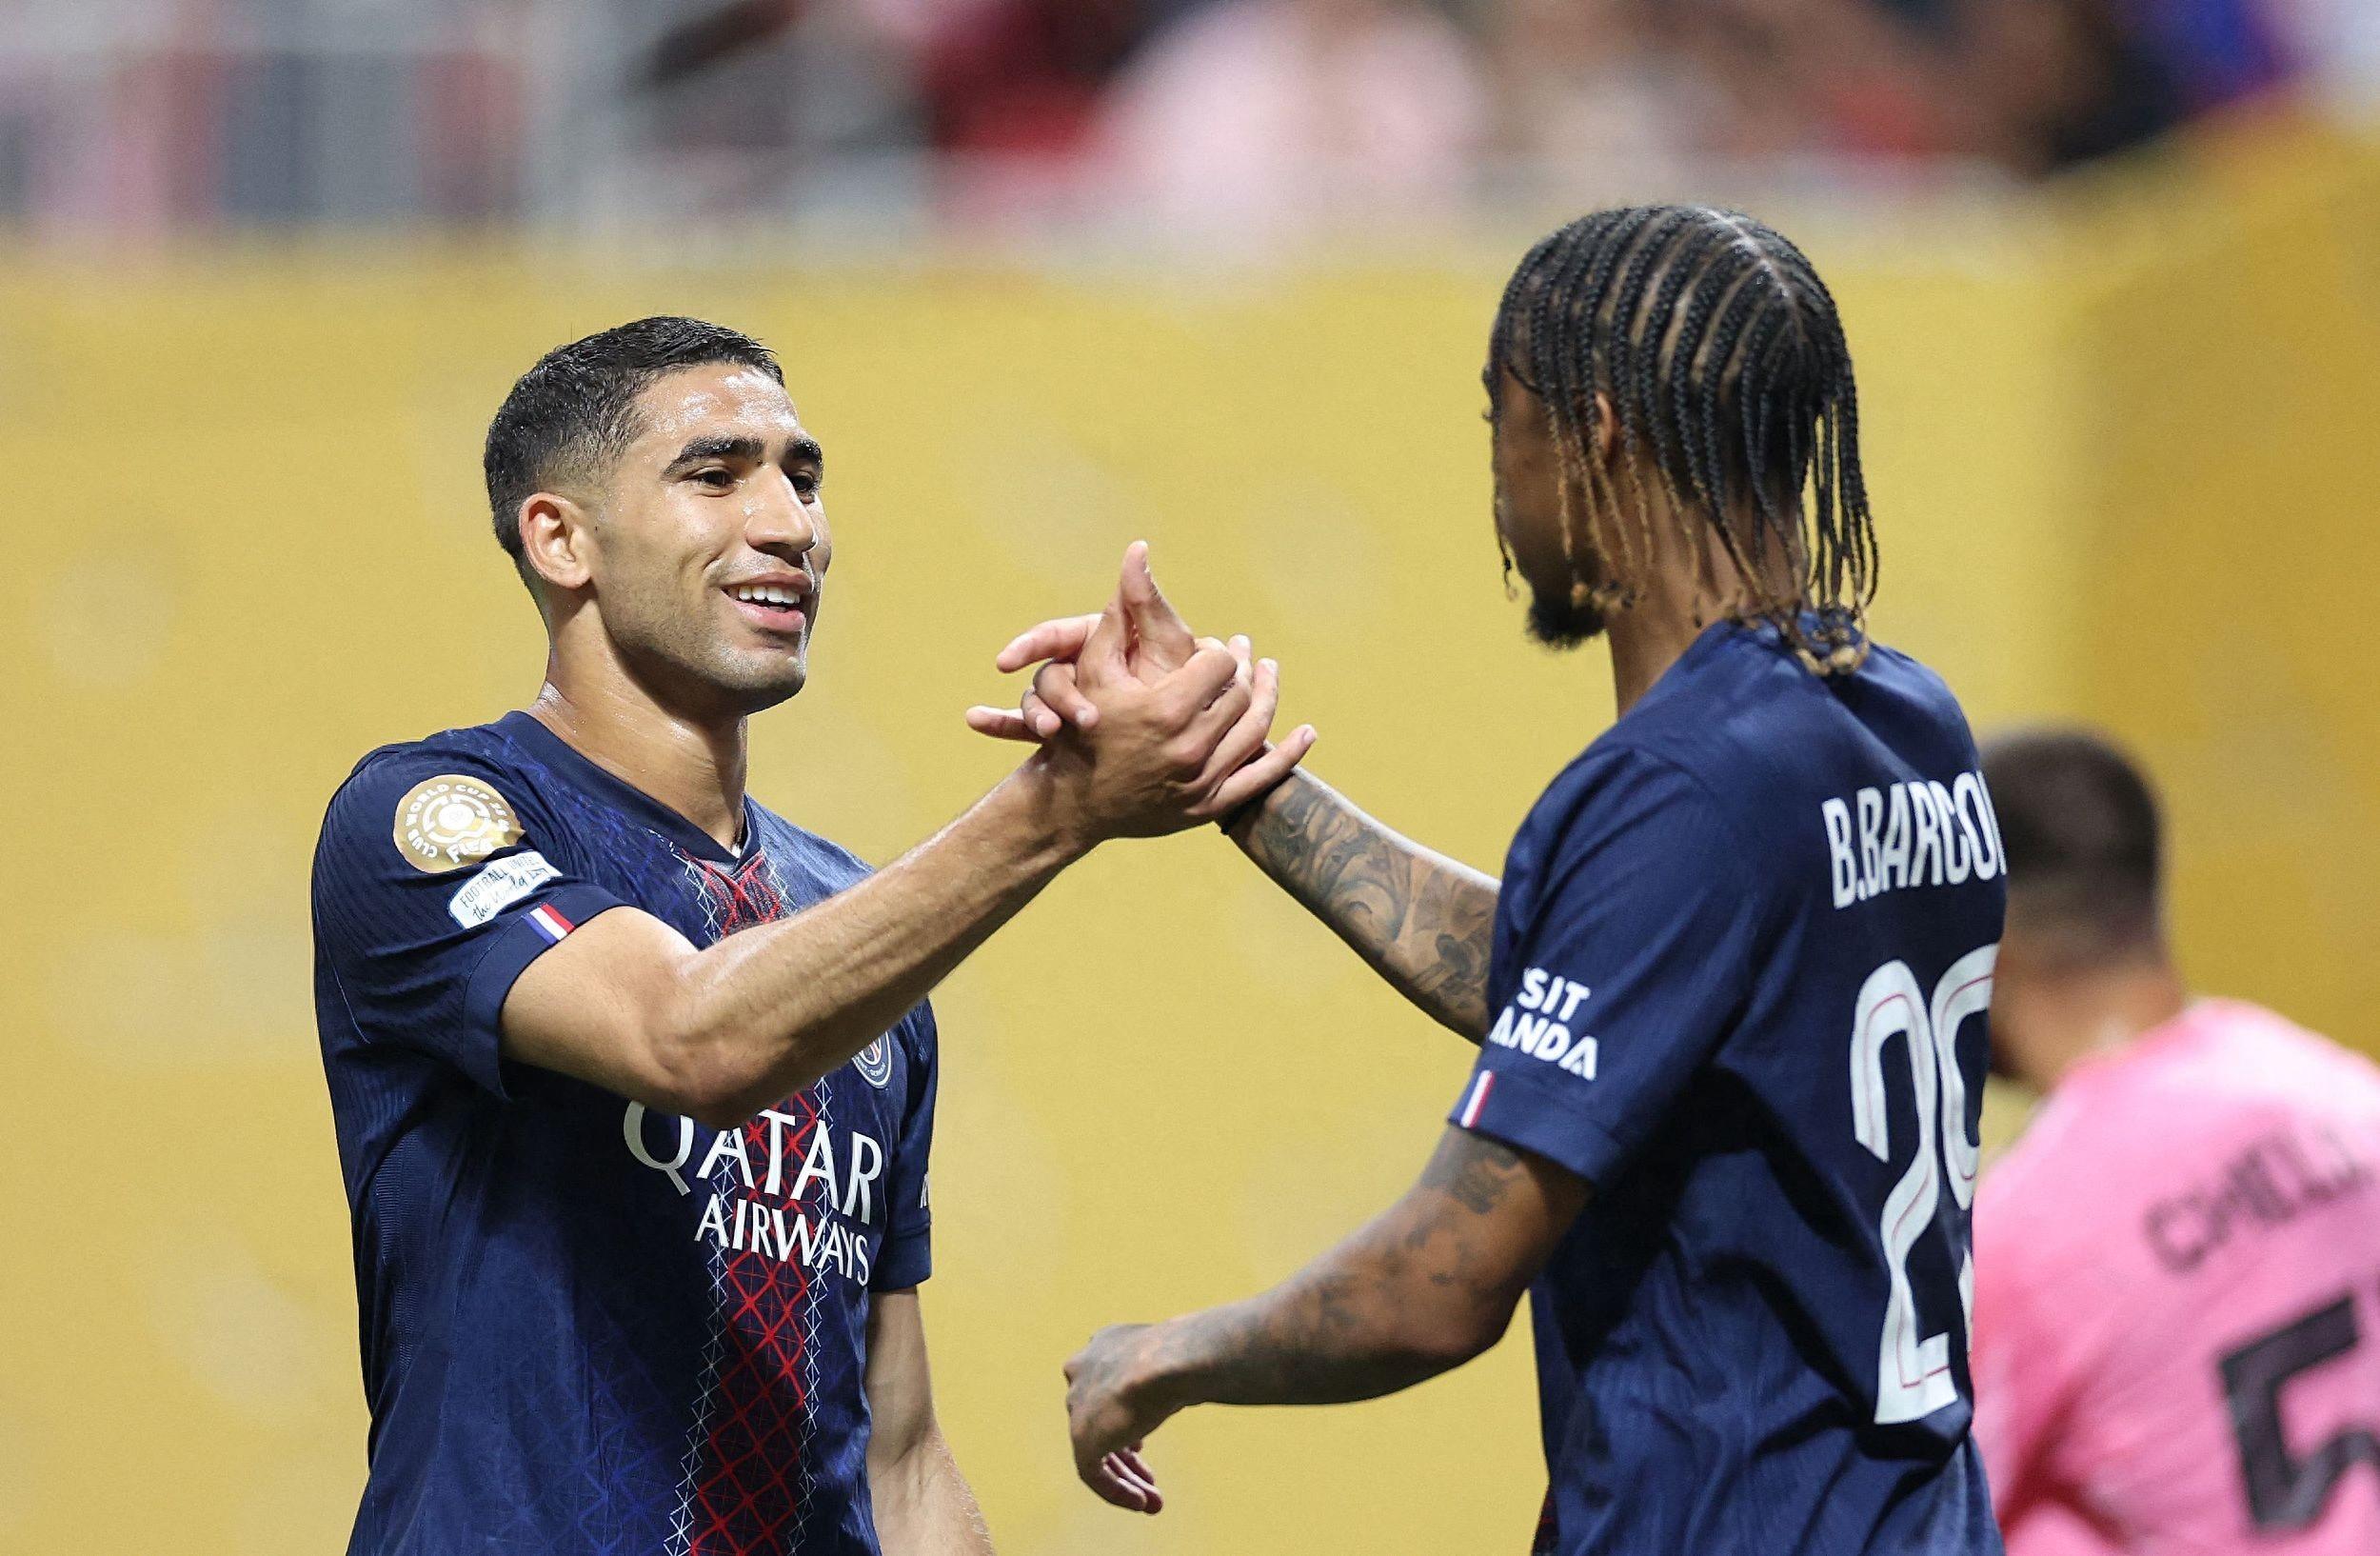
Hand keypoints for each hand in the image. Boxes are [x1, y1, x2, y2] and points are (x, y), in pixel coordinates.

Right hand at [970, 544, 1314, 824]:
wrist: (1072, 802)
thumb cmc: (1079, 726)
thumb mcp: (1091, 667)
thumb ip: (1120, 612)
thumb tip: (1137, 551)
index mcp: (1166, 709)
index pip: (1220, 664)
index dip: (1219, 651)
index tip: (1210, 649)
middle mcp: (1190, 747)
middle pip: (1241, 694)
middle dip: (1245, 670)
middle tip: (1245, 656)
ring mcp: (1202, 781)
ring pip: (1256, 730)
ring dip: (1268, 699)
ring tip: (1269, 676)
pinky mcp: (1209, 808)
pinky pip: (1262, 778)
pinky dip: (1289, 754)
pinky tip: (1306, 733)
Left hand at [1063, 1323, 1179, 1514]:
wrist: (1170, 1361)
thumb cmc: (1188, 1355)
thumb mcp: (1181, 1359)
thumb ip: (1175, 1373)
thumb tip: (1203, 1379)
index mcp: (1104, 1345)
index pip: (1107, 1388)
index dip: (1125, 1419)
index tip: (1142, 1445)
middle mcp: (1085, 1370)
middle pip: (1102, 1421)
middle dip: (1127, 1458)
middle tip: (1151, 1482)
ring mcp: (1079, 1403)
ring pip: (1098, 1449)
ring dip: (1126, 1479)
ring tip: (1151, 1504)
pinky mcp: (1081, 1435)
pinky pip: (1093, 1472)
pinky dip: (1115, 1490)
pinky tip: (1139, 1503)